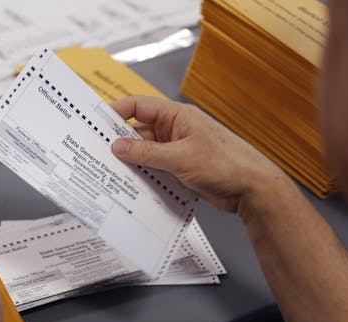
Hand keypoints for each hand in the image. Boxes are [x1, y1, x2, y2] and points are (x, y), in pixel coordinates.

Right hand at [110, 95, 291, 213]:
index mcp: (177, 117)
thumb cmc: (225, 164)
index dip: (117, 112)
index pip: (139, 106)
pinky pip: (154, 168)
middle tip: (98, 153)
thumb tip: (118, 146)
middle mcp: (175, 130)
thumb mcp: (180, 157)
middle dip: (120, 142)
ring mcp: (177, 150)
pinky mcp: (179, 168)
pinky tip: (131, 185)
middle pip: (138, 131)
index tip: (96, 123)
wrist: (251, 189)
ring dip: (131, 162)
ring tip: (111, 172)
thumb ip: (146, 153)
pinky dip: (143, 175)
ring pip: (144, 153)